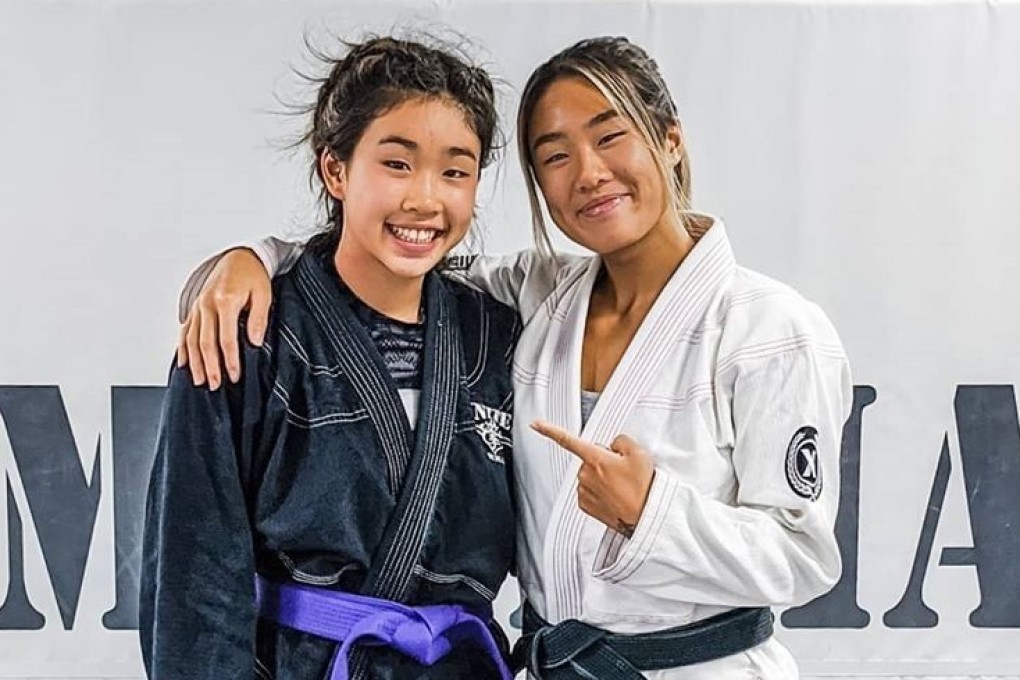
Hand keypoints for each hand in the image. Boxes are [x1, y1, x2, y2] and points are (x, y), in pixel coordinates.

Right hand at [177, 248, 271, 389]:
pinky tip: (184, 364)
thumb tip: (254, 342)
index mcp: (225, 300)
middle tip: (214, 386)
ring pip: (191, 339)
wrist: (238, 257)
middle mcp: (206, 304)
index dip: (230, 360)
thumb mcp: (264, 294)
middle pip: (205, 342)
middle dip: (210, 367)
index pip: (226, 338)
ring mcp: (198, 306)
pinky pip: (185, 330)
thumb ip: (258, 318)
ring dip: (195, 362)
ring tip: (199, 381)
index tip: (234, 376)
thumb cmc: (253, 276)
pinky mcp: (194, 308)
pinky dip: (183, 348)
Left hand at [530, 421, 654, 537]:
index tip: (536, 424)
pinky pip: (590, 491)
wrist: (646, 516)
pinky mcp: (586, 505)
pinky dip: (600, 491)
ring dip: (603, 477)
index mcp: (595, 459)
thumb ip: (621, 440)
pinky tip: (615, 495)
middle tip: (623, 471)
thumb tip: (613, 446)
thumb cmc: (643, 487)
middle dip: (603, 461)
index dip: (549, 430)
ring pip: (590, 475)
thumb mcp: (639, 453)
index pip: (568, 440)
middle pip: (589, 458)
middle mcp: (585, 475)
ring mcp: (584, 491)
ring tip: (622, 486)